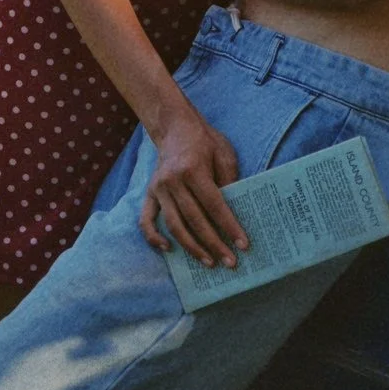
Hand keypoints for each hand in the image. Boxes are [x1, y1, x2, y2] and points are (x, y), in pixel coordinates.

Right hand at [140, 105, 248, 267]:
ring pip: (174, 225)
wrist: (175, 127)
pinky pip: (146, 220)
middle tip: (230, 262)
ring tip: (209, 262)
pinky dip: (154, 238)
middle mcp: (173, 181)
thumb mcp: (224, 154)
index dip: (229, 227)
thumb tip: (237, 212)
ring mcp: (159, 188)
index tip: (242, 245)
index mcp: (193, 169)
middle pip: (195, 220)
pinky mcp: (150, 193)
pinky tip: (168, 250)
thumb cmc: (204, 141)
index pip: (214, 205)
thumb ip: (229, 181)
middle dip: (214, 244)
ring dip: (192, 247)